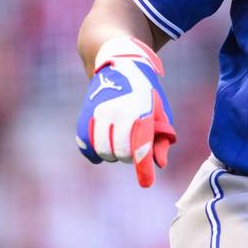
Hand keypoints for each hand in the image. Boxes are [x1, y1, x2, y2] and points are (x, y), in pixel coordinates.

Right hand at [76, 37, 175, 186]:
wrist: (118, 64)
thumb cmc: (146, 91)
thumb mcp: (160, 110)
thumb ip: (161, 138)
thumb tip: (159, 164)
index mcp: (140, 112)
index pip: (140, 148)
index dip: (143, 170)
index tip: (147, 184)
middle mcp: (118, 113)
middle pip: (121, 154)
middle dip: (129, 157)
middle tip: (134, 148)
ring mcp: (99, 114)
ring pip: (103, 151)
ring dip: (113, 154)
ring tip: (119, 142)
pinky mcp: (85, 116)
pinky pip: (86, 146)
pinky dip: (94, 152)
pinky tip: (101, 150)